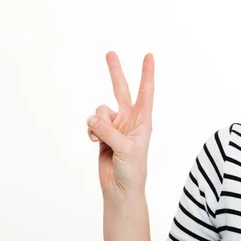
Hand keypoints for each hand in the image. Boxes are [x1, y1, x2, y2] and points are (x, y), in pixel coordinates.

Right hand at [86, 51, 154, 197]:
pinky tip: (94, 141)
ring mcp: (116, 125)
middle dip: (115, 72)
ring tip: (101, 138)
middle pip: (121, 90)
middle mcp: (130, 119)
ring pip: (101, 110)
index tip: (149, 55)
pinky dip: (91, 130)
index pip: (146, 91)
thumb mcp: (125, 149)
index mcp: (143, 119)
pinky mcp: (103, 134)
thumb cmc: (133, 169)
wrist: (121, 188)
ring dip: (97, 122)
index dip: (147, 73)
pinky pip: (92, 123)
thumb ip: (109, 131)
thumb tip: (92, 117)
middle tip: (110, 52)